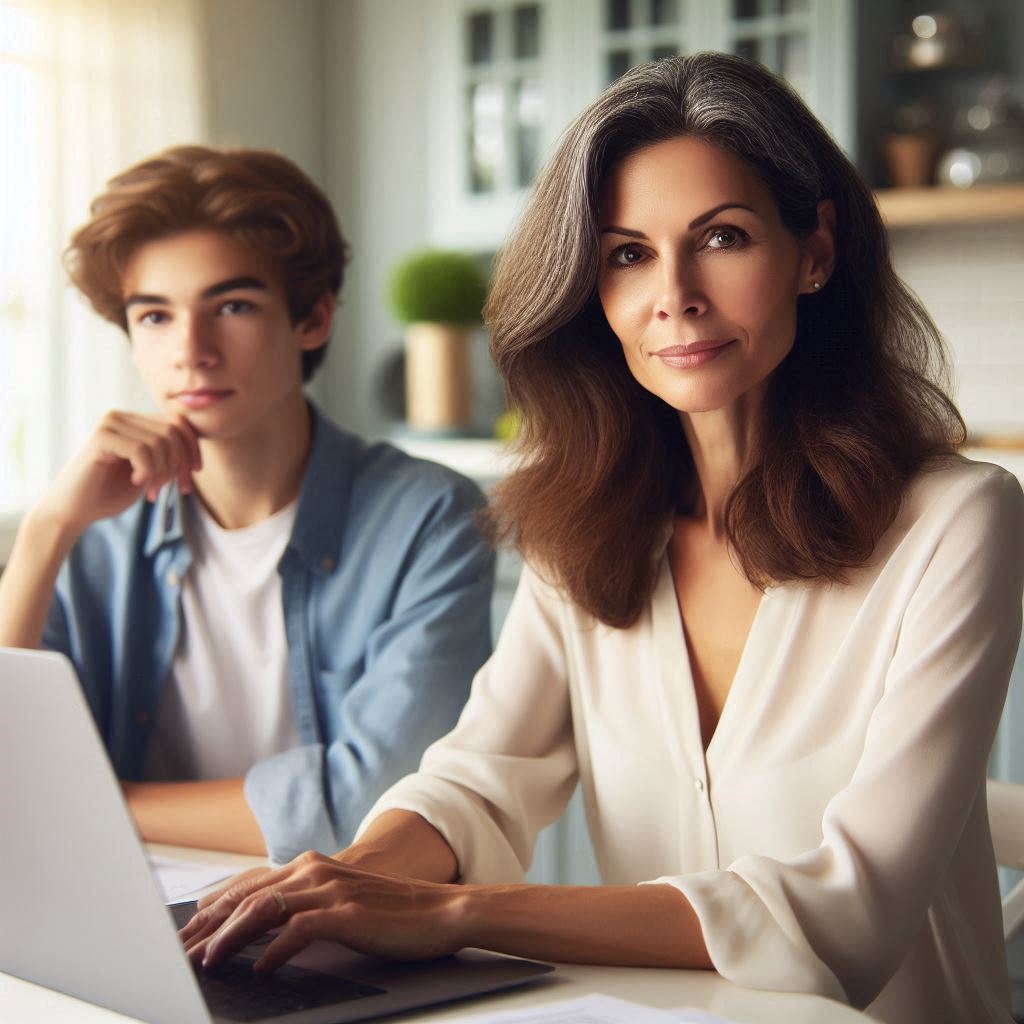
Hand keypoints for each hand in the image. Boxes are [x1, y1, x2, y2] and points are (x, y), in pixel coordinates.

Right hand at [34, 411, 200, 533]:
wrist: (73, 511)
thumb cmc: (110, 494)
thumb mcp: (150, 473)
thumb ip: (168, 456)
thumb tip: (195, 449)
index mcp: (134, 422)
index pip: (179, 422)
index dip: (193, 448)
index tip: (194, 474)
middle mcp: (122, 417)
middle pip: (174, 431)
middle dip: (179, 464)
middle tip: (169, 489)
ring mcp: (110, 423)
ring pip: (160, 441)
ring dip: (163, 472)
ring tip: (151, 489)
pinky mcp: (101, 437)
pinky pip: (142, 450)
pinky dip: (147, 471)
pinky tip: (135, 481)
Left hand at [179, 851, 467, 971]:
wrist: (439, 911)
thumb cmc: (388, 911)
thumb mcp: (338, 899)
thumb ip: (301, 903)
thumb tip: (258, 929)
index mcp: (309, 866)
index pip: (247, 885)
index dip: (211, 909)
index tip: (185, 933)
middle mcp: (314, 871)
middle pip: (246, 896)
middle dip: (207, 926)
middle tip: (179, 952)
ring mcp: (330, 890)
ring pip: (263, 910)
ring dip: (229, 938)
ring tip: (207, 962)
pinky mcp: (346, 913)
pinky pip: (298, 930)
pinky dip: (273, 951)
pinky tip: (261, 969)